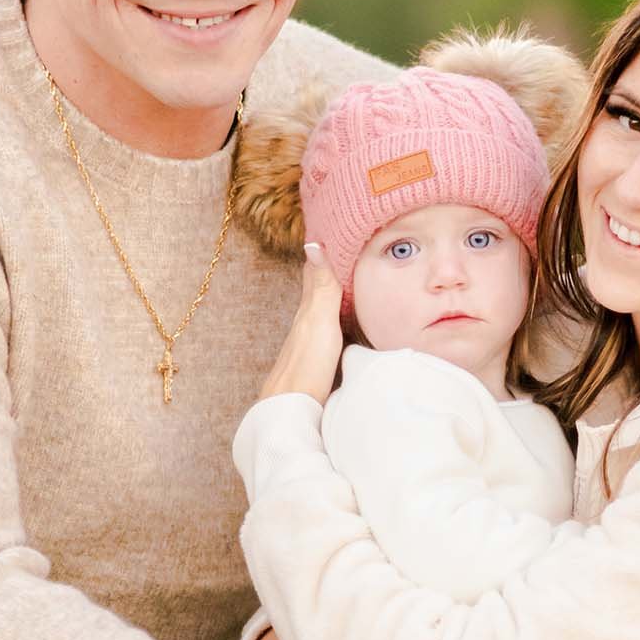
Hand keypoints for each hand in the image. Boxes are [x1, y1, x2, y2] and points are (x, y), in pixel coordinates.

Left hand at [258, 242, 342, 403]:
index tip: (332, 228)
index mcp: (309, 309)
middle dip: (329, 267)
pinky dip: (341, 318)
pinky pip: (334, 329)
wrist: (290, 410)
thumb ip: (321, 287)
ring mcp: (313, 343)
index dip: (324, 250)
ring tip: (348, 277)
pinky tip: (345, 321)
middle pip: (319, 287)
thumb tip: (313, 244)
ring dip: (335, 292)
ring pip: (325, 308)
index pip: (316, 271)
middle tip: (343, 246)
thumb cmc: (305, 366)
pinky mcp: (319, 361)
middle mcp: (308, 322)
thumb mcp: (319, 321)